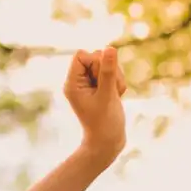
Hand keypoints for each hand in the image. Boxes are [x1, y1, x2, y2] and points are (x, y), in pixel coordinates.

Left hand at [64, 46, 126, 166]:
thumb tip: (109, 48)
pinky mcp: (99, 87)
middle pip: (96, 57)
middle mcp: (77, 82)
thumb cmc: (104, 121)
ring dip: (116, 78)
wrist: (107, 142)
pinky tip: (117, 97)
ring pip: (107, 64)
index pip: (81, 55)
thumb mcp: (107, 95)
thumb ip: (108, 71)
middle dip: (109, 70)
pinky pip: (113, 73)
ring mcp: (89, 84)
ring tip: (114, 96)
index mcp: (72, 83)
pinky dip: (118, 83)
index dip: (96, 61)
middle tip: (110, 91)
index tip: (102, 78)